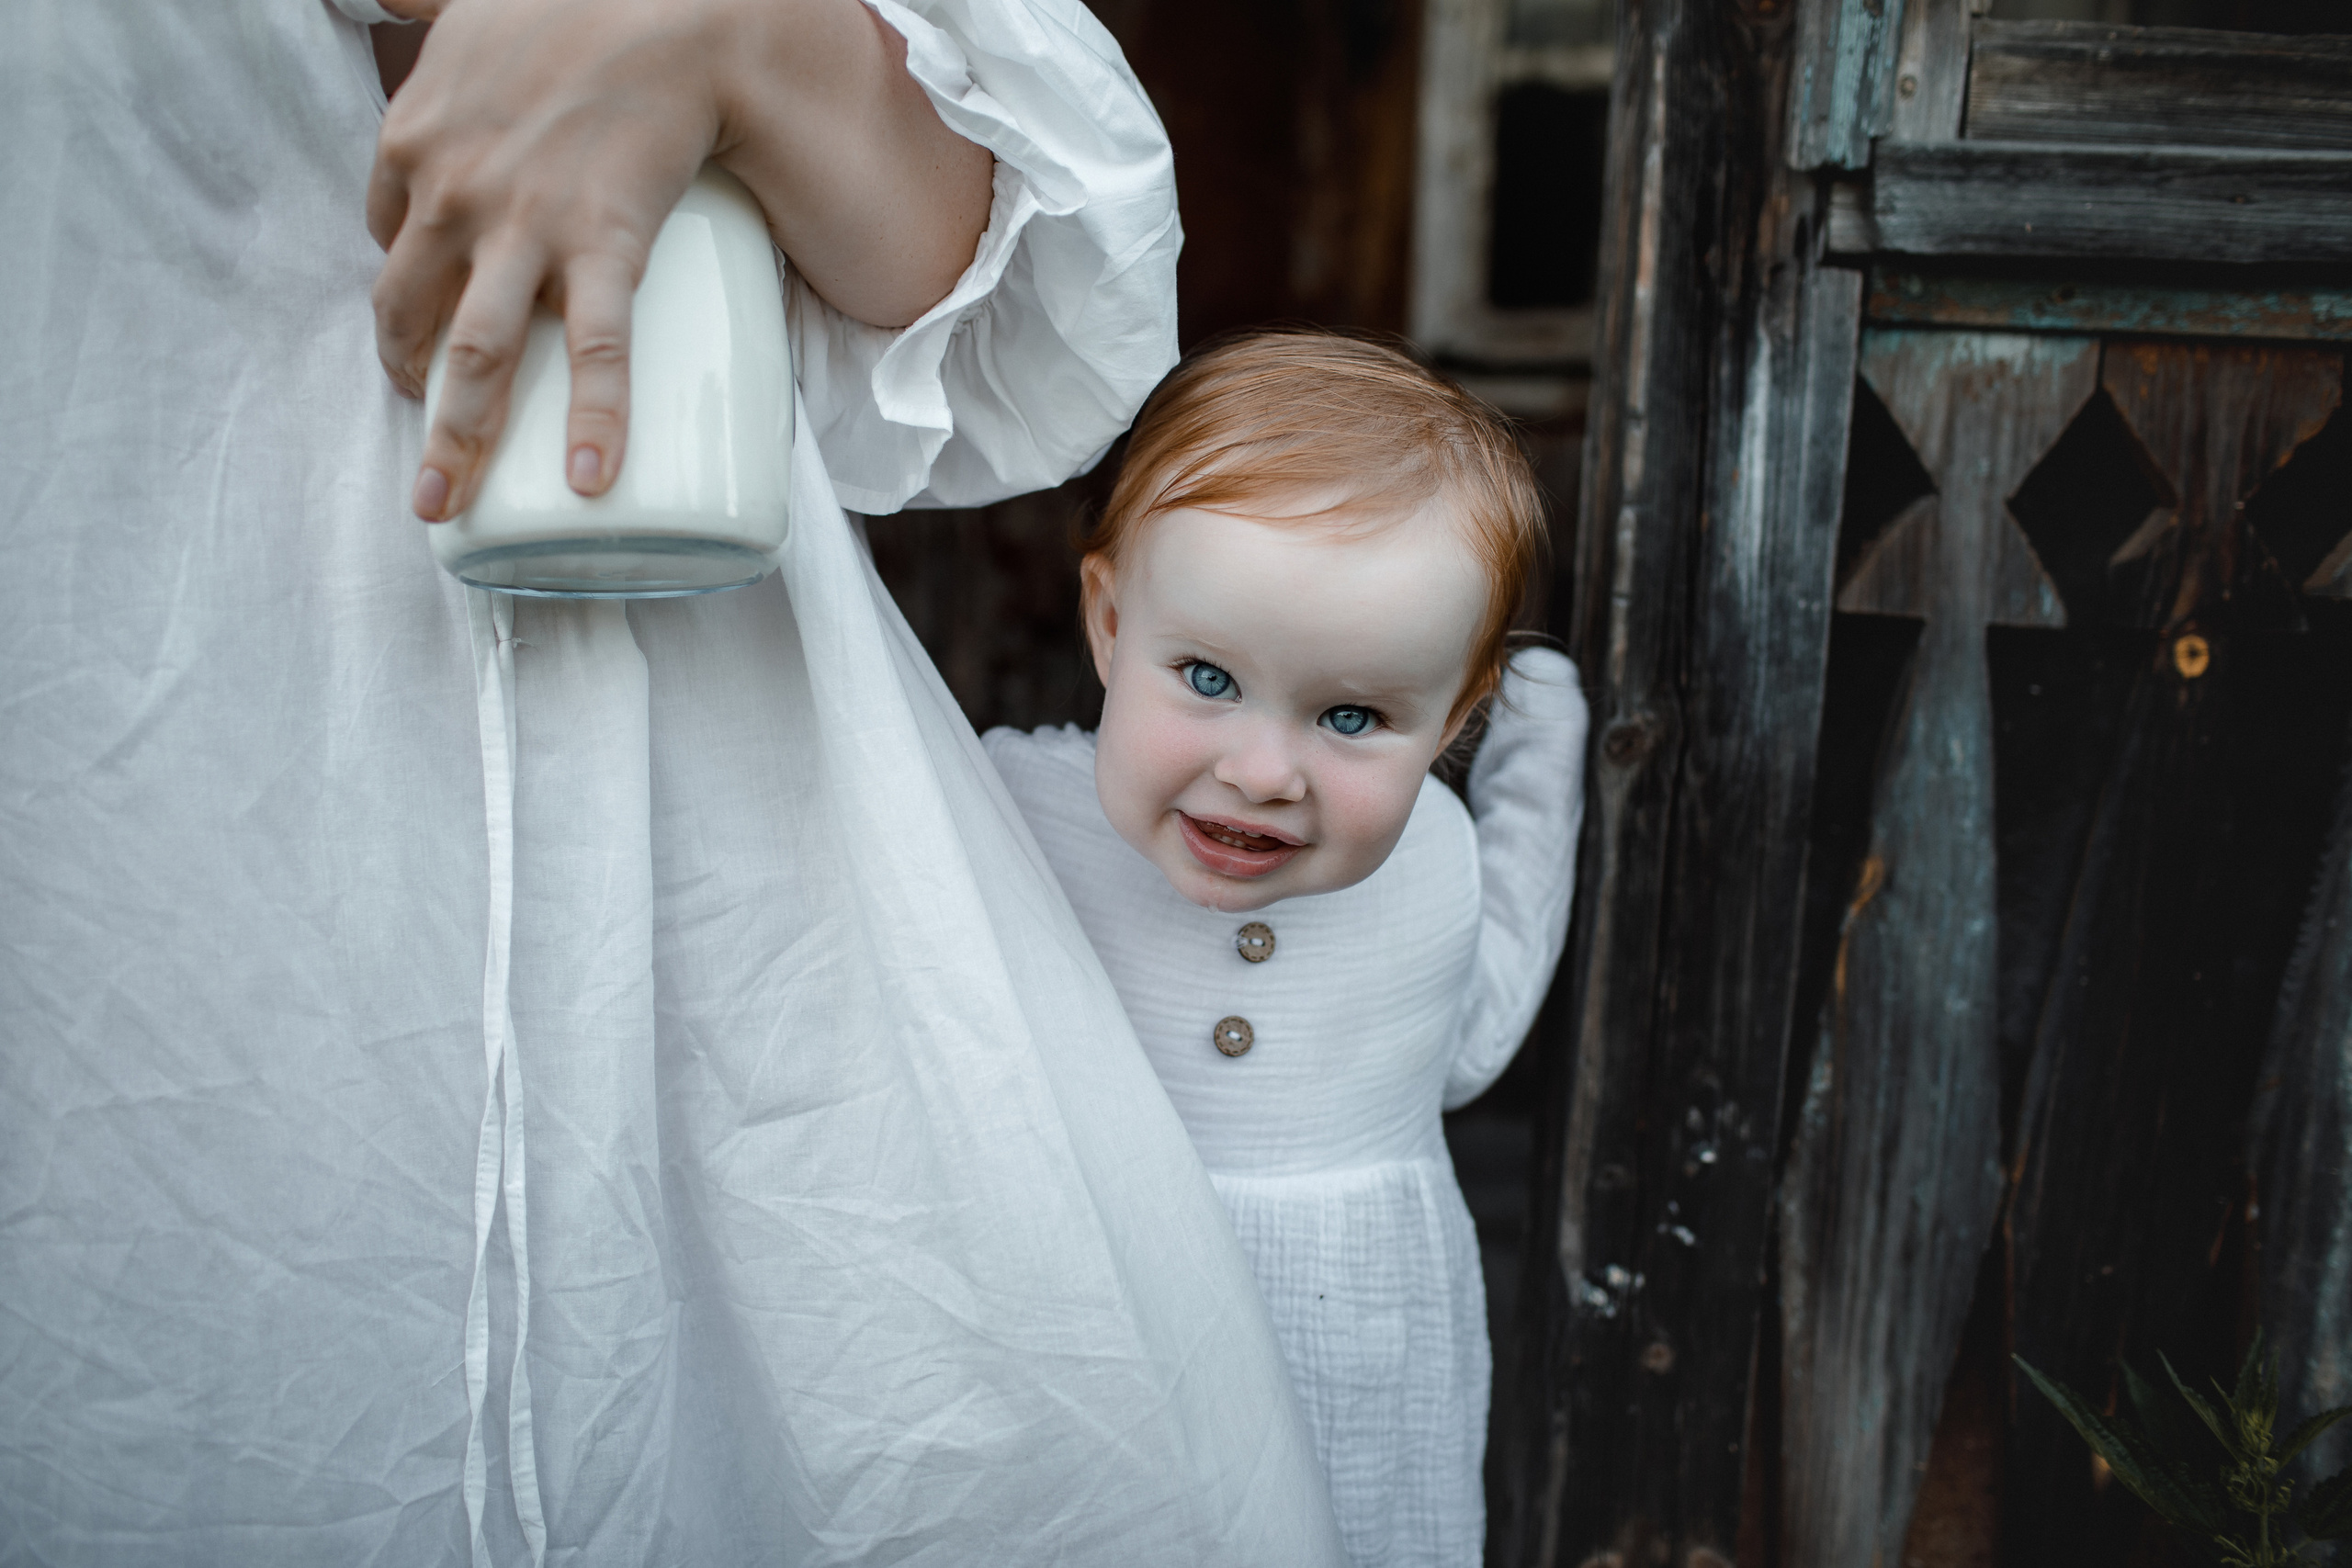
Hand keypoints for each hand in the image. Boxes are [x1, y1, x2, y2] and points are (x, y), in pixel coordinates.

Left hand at [368, 0, 990, 521]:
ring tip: (448, 507)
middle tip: (425, 472)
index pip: (388, 245)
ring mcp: (521, 224)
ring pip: (474, 352)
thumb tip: (400, 2)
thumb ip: (435, 33)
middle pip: (409, 318)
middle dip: (411, 402)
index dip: (405, 311)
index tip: (428, 353)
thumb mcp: (470, 20)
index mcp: (412, 145)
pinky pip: (592, 348)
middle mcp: (449, 193)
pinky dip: (591, 419)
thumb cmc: (573, 6)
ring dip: (457, 440)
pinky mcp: (601, 242)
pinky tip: (587, 480)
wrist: (665, 5)